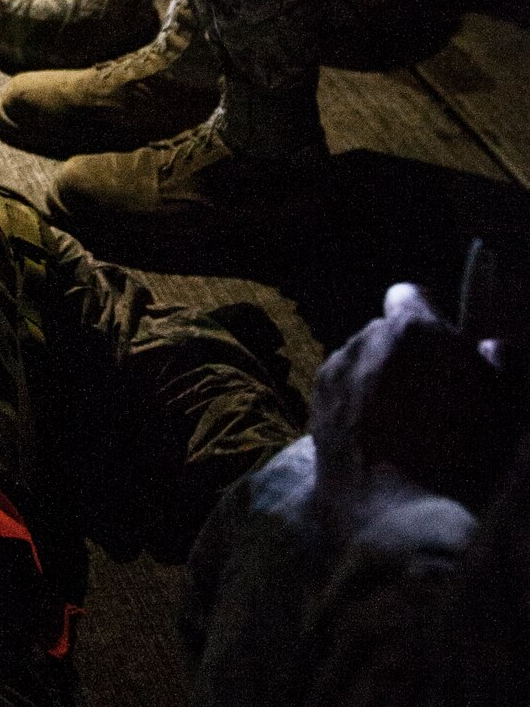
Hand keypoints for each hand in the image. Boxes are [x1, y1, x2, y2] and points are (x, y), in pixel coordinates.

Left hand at [311, 283, 519, 524]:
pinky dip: (356, 410)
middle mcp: (365, 341)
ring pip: (360, 365)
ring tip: (406, 434)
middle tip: (434, 402)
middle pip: (384, 335)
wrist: (404, 525)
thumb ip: (501, 363)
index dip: (428, 321)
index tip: (444, 352)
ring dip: (378, 384)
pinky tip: (378, 448)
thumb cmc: (465, 463)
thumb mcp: (506, 408)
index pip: (409, 296)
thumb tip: (488, 346)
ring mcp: (334, 376)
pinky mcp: (314, 410)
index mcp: (413, 331)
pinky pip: (340, 395)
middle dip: (405, 358)